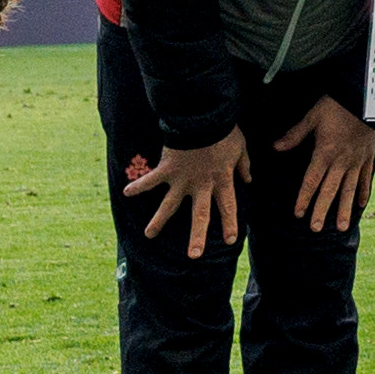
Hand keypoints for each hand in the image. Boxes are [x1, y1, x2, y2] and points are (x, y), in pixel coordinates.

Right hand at [121, 132, 249, 258]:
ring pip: (170, 205)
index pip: (228, 207)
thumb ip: (244, 165)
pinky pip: (150, 180)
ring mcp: (182, 179)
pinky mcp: (166, 170)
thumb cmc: (224, 131)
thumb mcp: (240, 147)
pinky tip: (126, 193)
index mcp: (221, 180)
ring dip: (159, 221)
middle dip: (197, 236)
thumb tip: (248, 180)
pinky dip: (138, 186)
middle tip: (193, 256)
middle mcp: (201, 185)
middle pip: (200, 215)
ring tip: (149, 235)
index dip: (229, 223)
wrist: (203, 117)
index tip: (230, 240)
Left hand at [272, 98, 374, 233]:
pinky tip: (361, 206)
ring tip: (340, 227)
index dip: (304, 198)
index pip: (312, 180)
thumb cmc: (337, 106)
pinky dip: (364, 192)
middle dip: (321, 210)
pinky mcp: (368, 157)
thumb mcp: (313, 117)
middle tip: (315, 229)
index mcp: (325, 153)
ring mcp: (356, 161)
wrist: (368, 99)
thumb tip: (275, 147)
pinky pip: (366, 178)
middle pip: (329, 190)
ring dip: (343, 209)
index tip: (298, 214)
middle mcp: (341, 161)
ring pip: (349, 189)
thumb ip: (295, 134)